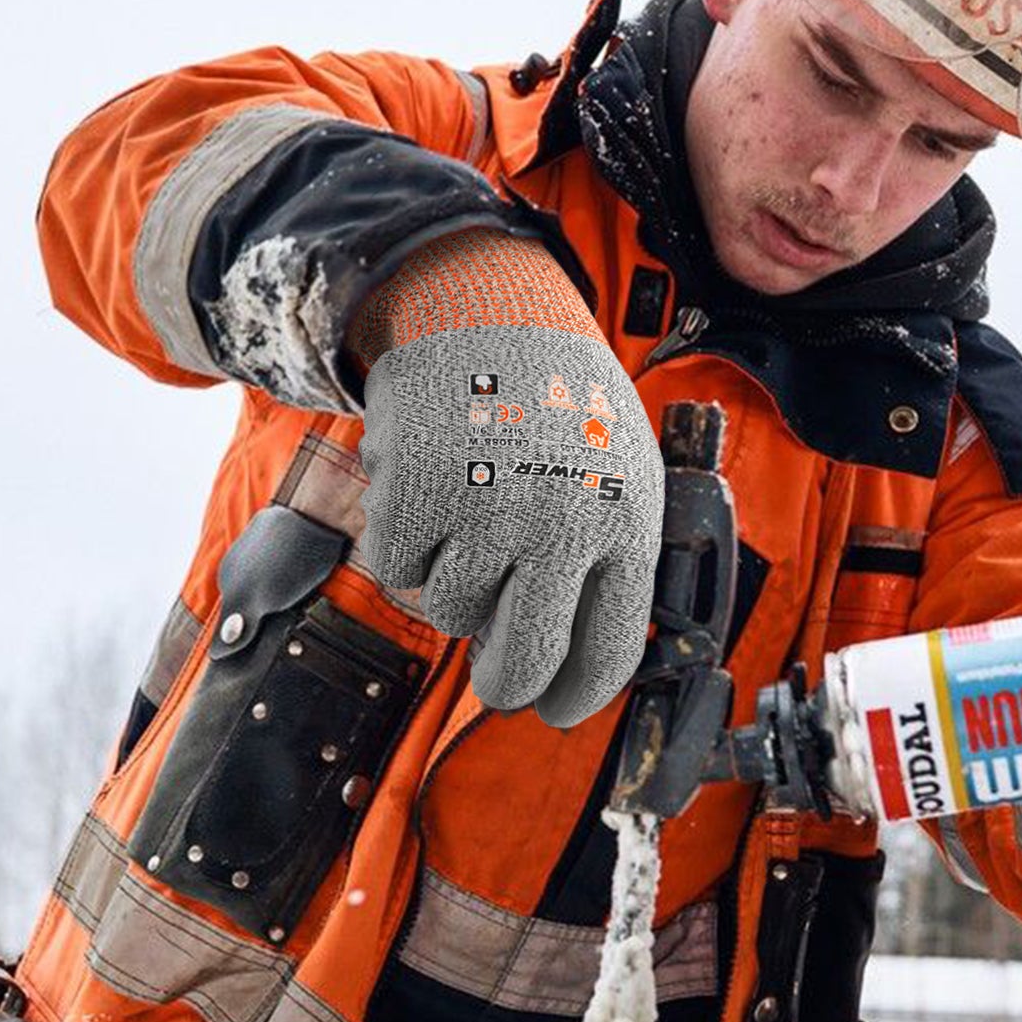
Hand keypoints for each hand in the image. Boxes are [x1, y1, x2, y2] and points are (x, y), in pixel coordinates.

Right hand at [351, 232, 661, 726]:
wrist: (491, 311)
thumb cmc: (559, 403)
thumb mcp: (618, 474)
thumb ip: (606, 562)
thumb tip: (579, 665)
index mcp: (623, 525)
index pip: (605, 653)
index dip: (573, 697)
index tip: (553, 710)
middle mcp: (559, 526)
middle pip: (519, 665)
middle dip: (504, 685)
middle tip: (496, 678)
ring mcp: (486, 512)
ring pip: (450, 614)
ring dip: (452, 583)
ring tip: (473, 519)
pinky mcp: (417, 493)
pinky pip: (398, 567)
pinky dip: (406, 539)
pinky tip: (435, 487)